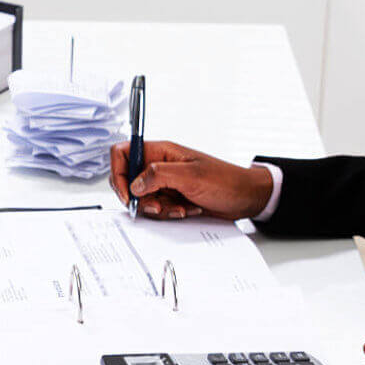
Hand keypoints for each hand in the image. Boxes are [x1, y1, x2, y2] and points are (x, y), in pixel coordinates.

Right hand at [107, 140, 273, 220]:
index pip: (124, 152)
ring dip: (159, 209)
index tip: (127, 193)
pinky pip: (158, 208)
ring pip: (143, 199)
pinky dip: (169, 213)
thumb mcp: (192, 176)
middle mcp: (160, 165)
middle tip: (157, 205)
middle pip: (129, 180)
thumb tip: (135, 184)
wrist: (246, 198)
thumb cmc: (226, 180)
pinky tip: (187, 210)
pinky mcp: (172, 198)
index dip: (118, 172)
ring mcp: (166, 183)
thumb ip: (159, 176)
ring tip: (179, 208)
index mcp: (161, 151)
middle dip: (140, 198)